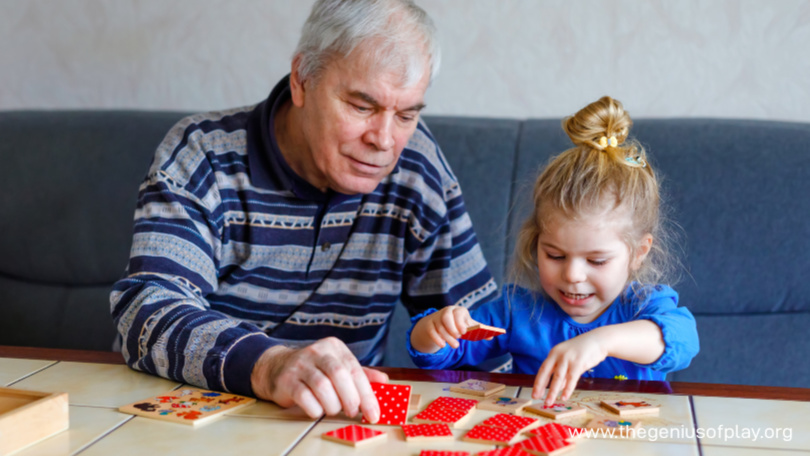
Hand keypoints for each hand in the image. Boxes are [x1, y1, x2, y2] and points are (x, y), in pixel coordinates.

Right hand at [250, 337, 388, 421]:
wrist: (276, 366)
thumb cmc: (314, 369)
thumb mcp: (337, 366)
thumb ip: (360, 374)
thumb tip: (384, 381)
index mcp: (334, 347)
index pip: (355, 369)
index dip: (367, 394)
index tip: (374, 413)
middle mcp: (317, 351)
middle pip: (339, 375)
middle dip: (350, 398)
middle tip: (352, 412)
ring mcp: (300, 364)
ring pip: (322, 386)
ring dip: (332, 404)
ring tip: (333, 410)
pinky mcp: (286, 379)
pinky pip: (304, 396)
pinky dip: (315, 408)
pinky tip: (317, 410)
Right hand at [411, 306, 477, 352]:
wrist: (441, 323)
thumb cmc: (458, 324)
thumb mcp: (468, 325)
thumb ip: (478, 330)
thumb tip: (491, 336)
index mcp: (458, 310)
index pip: (458, 313)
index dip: (460, 322)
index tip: (464, 331)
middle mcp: (446, 312)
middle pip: (446, 317)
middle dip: (452, 328)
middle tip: (458, 337)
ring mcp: (436, 318)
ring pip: (440, 327)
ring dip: (447, 337)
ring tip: (455, 345)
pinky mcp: (429, 325)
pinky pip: (431, 331)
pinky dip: (436, 338)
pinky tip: (442, 345)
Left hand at [532, 331, 607, 405]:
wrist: (598, 340)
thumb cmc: (583, 351)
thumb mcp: (569, 360)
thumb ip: (563, 374)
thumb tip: (558, 388)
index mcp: (554, 353)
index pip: (543, 369)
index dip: (538, 382)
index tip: (535, 393)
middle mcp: (558, 354)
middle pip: (546, 372)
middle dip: (540, 386)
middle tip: (536, 398)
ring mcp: (568, 358)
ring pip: (557, 377)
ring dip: (552, 391)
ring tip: (549, 402)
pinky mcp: (578, 362)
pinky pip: (571, 378)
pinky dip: (567, 389)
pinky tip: (564, 397)